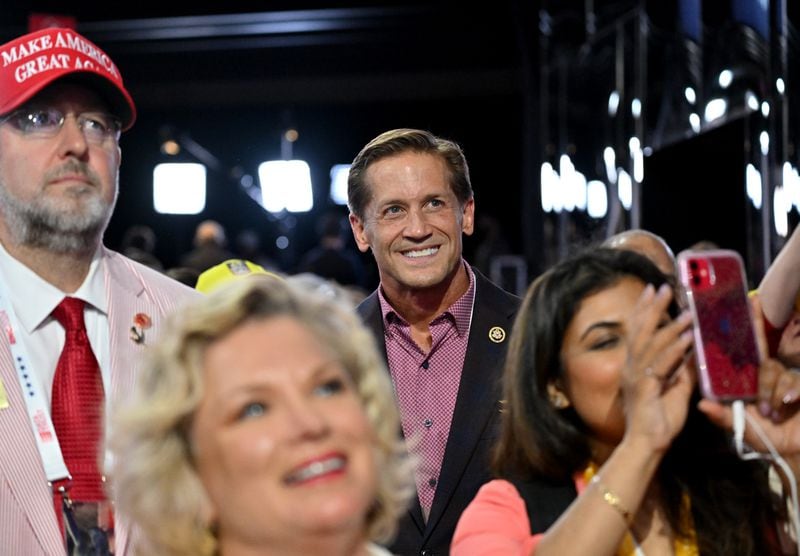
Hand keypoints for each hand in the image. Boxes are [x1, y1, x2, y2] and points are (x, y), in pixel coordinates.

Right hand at [621, 283, 694, 453]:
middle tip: (662, 287)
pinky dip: (675, 349)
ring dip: (670, 326)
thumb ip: (681, 371)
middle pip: (640, 331)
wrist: (646, 445)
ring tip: (686, 311)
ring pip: (651, 344)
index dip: (645, 310)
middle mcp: (631, 367)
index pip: (639, 332)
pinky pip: (661, 364)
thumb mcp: (675, 390)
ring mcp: (636, 376)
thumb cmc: (659, 421)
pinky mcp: (645, 387)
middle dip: (652, 308)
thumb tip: (693, 353)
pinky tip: (688, 338)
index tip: (652, 290)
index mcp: (635, 366)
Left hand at [698, 295, 799, 456]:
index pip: (749, 346)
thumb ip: (723, 416)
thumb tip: (701, 404)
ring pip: (778, 373)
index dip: (750, 323)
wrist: (792, 451)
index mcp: (751, 377)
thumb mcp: (740, 426)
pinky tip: (786, 404)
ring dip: (772, 396)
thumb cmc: (764, 437)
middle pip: (763, 362)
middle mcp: (770, 374)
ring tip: (770, 414)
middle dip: (762, 381)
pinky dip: (790, 393)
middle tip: (761, 405)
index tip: (749, 300)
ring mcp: (789, 379)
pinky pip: (795, 382)